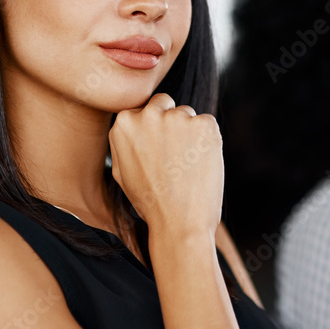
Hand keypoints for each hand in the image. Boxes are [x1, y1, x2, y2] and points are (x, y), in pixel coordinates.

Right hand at [108, 93, 222, 237]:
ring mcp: (177, 117)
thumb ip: (126, 141)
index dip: (154, 131)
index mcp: (123, 123)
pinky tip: (200, 165)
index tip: (159, 151)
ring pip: (188, 115)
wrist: (179, 224)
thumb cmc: (150, 202)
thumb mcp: (122, 171)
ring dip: (190, 134)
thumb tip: (132, 121)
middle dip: (171, 123)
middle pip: (165, 104)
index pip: (144, 110)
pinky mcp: (204, 124)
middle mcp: (148, 115)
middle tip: (175, 156)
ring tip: (187, 167)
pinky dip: (208, 141)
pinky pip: (207, 125)